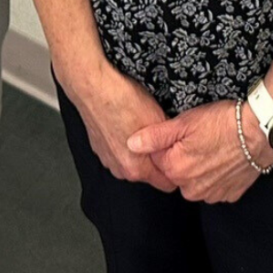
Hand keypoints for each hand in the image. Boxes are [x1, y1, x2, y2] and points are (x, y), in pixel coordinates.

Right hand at [64, 63, 178, 191]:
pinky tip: (125, 123)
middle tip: (159, 138)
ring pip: (132, 163)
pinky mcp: (99, 148)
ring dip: (138, 152)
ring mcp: (107, 160)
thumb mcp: (159, 121)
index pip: (166, 184)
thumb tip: (177, 149)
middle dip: (155, 159)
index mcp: (137, 168)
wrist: (94, 88)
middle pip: (148, 174)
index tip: (177, 157)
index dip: (175, 171)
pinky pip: (118, 152)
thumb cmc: (124, 102)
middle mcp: (120, 169)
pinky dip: (123, 143)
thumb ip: (169, 144)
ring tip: (139, 127)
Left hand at [129, 99, 272, 202]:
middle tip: (197, 137)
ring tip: (211, 146)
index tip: (180, 133)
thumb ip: (154, 136)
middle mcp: (191, 189)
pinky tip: (222, 158)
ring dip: (198, 167)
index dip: (166, 143)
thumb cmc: (222, 123)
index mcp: (175, 170)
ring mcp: (211, 194)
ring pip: (194, 181)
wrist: (259, 132)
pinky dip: (216, 175)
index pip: (157, 159)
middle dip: (181, 157)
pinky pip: (214, 186)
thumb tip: (131, 144)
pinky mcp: (229, 194)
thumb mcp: (184, 122)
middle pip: (176, 172)